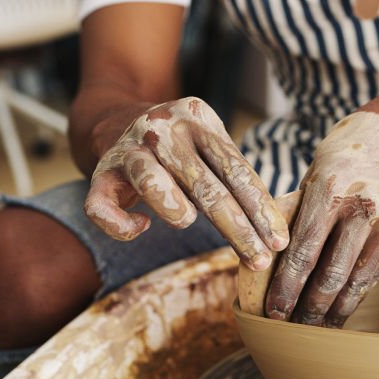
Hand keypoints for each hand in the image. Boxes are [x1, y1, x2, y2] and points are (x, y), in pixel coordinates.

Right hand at [84, 97, 288, 269]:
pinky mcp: (100, 172)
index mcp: (198, 118)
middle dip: (237, 229)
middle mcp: (162, 129)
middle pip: (205, 186)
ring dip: (177, 212)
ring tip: (186, 221)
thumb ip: (236, 177)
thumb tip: (273, 232)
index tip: (278, 242)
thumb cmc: (182, 147)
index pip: (236, 170)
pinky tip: (142, 226)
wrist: (119, 119)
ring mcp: (128, 149)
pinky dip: (122, 226)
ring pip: (152, 185)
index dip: (260, 210)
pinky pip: (101, 207)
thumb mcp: (211, 145)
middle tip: (259, 260)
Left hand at [265, 111, 378, 325]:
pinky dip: (357, 294)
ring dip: (335, 311)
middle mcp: (364, 208)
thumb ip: (298, 210)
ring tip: (317, 330)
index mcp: (332, 189)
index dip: (286, 287)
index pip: (303, 250)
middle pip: (331, 274)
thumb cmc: (350, 149)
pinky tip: (343, 308)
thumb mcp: (317, 170)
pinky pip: (377, 272)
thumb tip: (268, 254)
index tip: (273, 312)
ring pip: (358, 281)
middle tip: (291, 331)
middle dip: (309, 309)